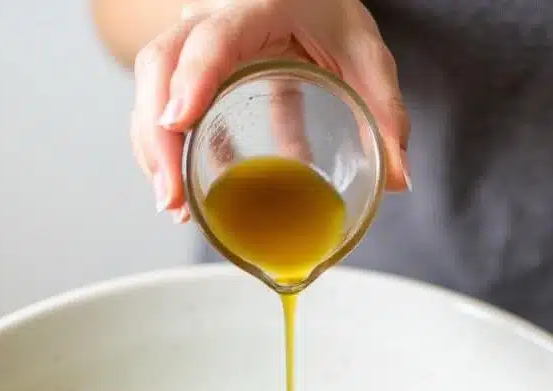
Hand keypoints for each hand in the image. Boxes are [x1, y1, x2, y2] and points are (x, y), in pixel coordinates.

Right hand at [131, 0, 410, 218]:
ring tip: (174, 208)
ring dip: (154, 151)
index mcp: (257, 6)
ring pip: (150, 87)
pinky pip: (162, 106)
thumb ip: (385, 111)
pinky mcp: (189, 72)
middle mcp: (214, 17)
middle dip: (157, 136)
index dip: (193, 79)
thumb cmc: (328, 14)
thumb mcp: (365, 54)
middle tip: (172, 199)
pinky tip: (180, 194)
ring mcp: (193, 43)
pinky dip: (165, 151)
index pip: (213, 39)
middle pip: (160, 66)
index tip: (180, 123)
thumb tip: (401, 180)